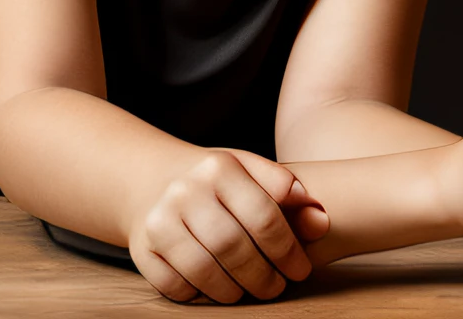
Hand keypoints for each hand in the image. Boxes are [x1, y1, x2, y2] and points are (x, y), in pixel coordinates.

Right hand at [128, 148, 329, 302]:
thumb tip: (320, 220)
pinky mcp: (141, 248)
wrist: (151, 179)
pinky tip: (216, 289)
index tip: (301, 269)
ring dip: (233, 291)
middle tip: (277, 287)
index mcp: (218, 167)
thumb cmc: (214, 181)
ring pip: (203, 270)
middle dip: (262, 276)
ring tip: (251, 292)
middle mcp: (184, 191)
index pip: (263, 216)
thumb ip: (285, 190)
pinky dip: (198, 294)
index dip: (287, 249)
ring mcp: (158, 220)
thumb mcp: (248, 170)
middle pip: (233, 247)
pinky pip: (174, 285)